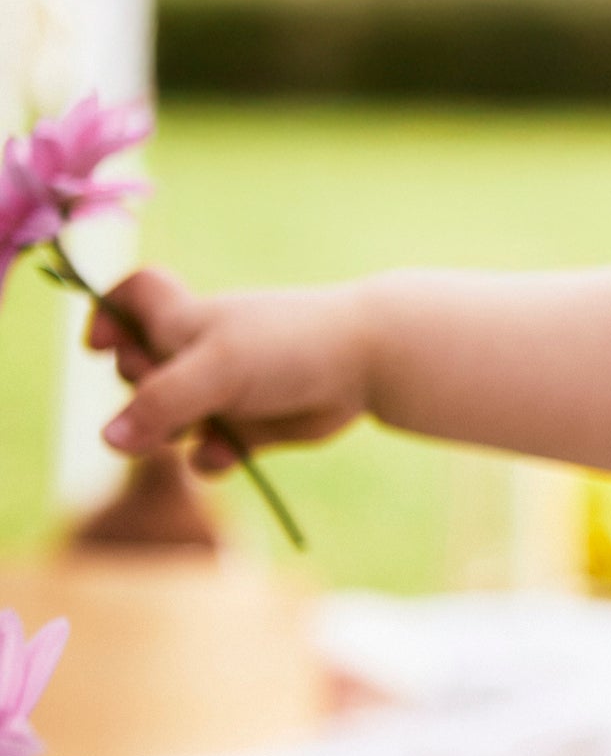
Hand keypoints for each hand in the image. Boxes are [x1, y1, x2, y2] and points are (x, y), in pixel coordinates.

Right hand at [93, 269, 373, 472]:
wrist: (364, 364)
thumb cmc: (285, 347)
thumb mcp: (215, 369)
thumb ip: (159, 403)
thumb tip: (108, 439)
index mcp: (182, 318)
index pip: (129, 297)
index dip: (107, 315)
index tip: (100, 345)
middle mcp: (198, 351)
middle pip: (137, 373)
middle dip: (142, 392)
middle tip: (178, 393)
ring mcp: (224, 391)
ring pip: (169, 423)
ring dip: (175, 433)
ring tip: (204, 425)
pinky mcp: (249, 427)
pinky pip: (209, 453)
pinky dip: (213, 458)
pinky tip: (228, 454)